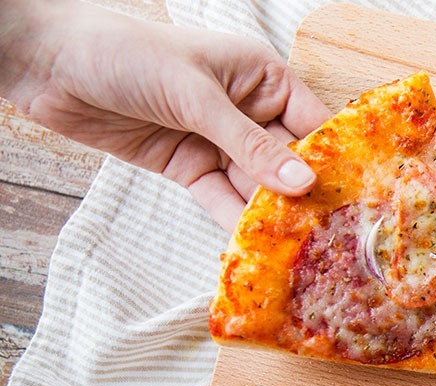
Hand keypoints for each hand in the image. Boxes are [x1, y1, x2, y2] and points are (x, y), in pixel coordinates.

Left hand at [0, 0, 330, 228]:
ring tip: (299, 253)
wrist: (49, 63)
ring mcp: (218, 142)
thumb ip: (249, 144)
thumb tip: (301, 182)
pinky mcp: (190, 168)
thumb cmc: (128, 54)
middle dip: (304, 198)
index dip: (332, 162)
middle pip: (287, 162)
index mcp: (261, 78)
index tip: (357, 201)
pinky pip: (222, 199)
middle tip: (332, 239)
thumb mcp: (196, 97)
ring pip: (256, 187)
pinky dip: (235, 223)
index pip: (311, 125)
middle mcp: (248, 111)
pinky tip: (256, 248)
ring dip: (272, 217)